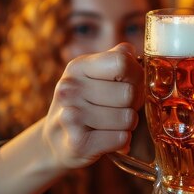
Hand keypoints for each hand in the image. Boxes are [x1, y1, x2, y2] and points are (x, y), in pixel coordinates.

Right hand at [42, 43, 143, 170]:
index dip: (135, 77)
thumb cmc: (87, 106)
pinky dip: (122, 142)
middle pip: (129, 93)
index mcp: (77, 67)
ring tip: (110, 126)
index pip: (123, 62)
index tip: (127, 85)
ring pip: (128, 118)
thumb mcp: (96, 78)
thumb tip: (129, 50)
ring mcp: (70, 116)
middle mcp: (69, 88)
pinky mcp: (78, 143)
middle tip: (117, 110)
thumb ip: (116, 60)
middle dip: (132, 105)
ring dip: (127, 125)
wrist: (58, 143)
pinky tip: (106, 140)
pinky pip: (121, 139)